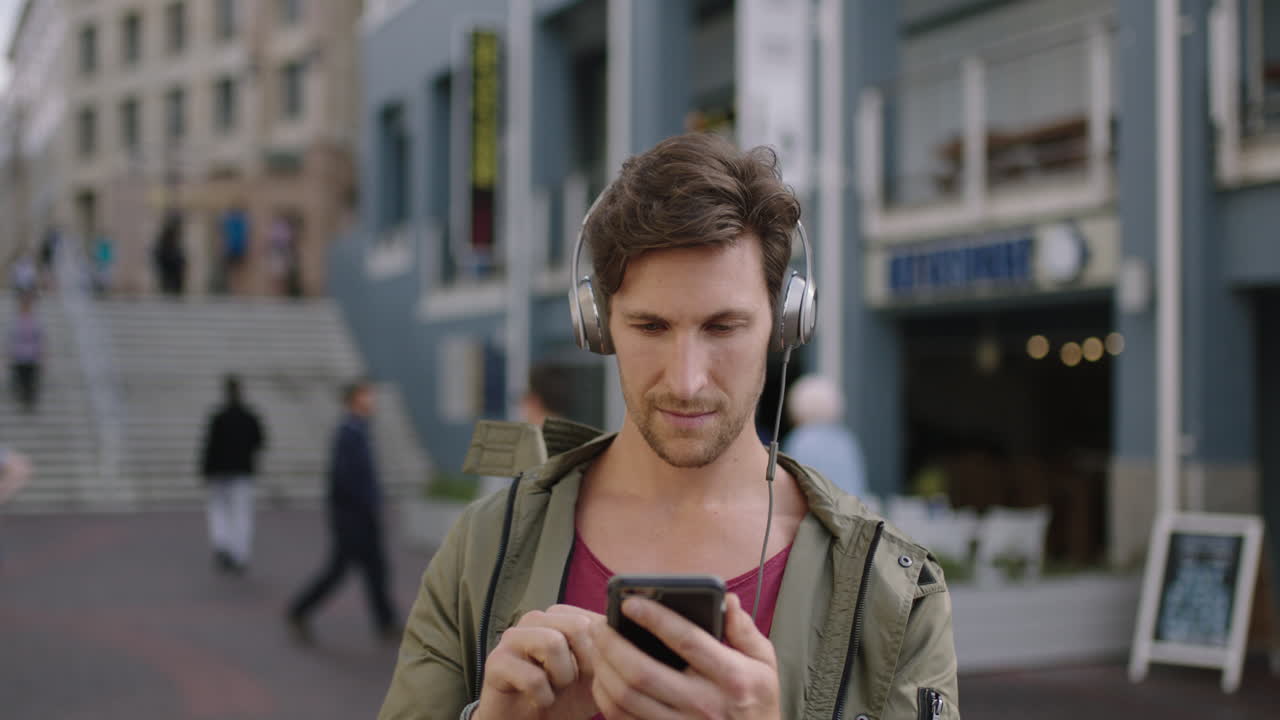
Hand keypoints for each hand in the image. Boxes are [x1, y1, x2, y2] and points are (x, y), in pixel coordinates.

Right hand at [473, 605, 601, 719]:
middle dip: (584, 665)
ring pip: (553, 643)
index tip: (594, 674)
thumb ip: (611, 653)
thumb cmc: (564, 698)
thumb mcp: (596, 676)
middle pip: (577, 626)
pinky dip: (543, 698)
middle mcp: (536, 619)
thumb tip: (628, 635)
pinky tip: (539, 701)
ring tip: (555, 689)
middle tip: (572, 683)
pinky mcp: (496, 662)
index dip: (603, 653)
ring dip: (562, 678)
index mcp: (561, 617)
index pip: (596, 619)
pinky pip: (533, 676)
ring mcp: (513, 637)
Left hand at [589, 592, 780, 718]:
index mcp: (732, 677)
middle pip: (642, 672)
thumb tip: (726, 599)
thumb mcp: (765, 664)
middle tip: (600, 624)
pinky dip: (605, 696)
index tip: (630, 601)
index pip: (686, 641)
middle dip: (612, 644)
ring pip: (625, 698)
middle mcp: (704, 705)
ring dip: (603, 669)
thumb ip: (744, 630)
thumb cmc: (758, 702)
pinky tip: (604, 677)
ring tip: (597, 647)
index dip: (654, 617)